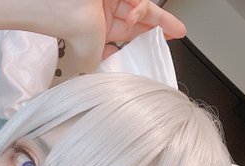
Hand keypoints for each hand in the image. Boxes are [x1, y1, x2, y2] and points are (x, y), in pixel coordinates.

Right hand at [39, 0, 184, 70]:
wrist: (66, 7)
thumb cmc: (74, 31)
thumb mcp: (92, 59)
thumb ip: (103, 67)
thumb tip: (111, 78)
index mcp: (98, 34)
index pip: (127, 37)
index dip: (144, 40)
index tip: (159, 45)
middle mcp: (104, 17)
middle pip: (139, 21)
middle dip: (161, 25)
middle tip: (178, 30)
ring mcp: (109, 1)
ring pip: (140, 7)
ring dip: (150, 17)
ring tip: (151, 23)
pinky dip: (139, 5)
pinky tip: (135, 11)